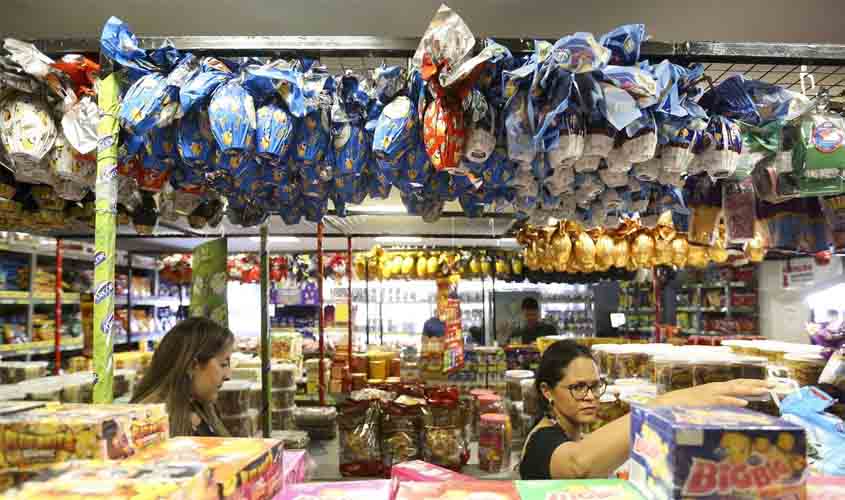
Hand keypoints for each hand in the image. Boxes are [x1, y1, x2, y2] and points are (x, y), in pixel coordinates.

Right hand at [653, 379, 772, 407]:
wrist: (669, 402)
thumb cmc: (687, 404)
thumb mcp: (705, 400)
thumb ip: (718, 401)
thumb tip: (734, 404)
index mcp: (717, 387)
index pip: (739, 383)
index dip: (754, 383)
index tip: (769, 385)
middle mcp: (716, 387)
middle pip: (740, 384)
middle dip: (757, 384)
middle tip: (774, 385)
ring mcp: (711, 393)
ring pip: (734, 389)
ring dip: (750, 390)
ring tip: (765, 391)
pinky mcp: (706, 401)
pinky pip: (722, 400)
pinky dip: (733, 401)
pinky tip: (744, 403)